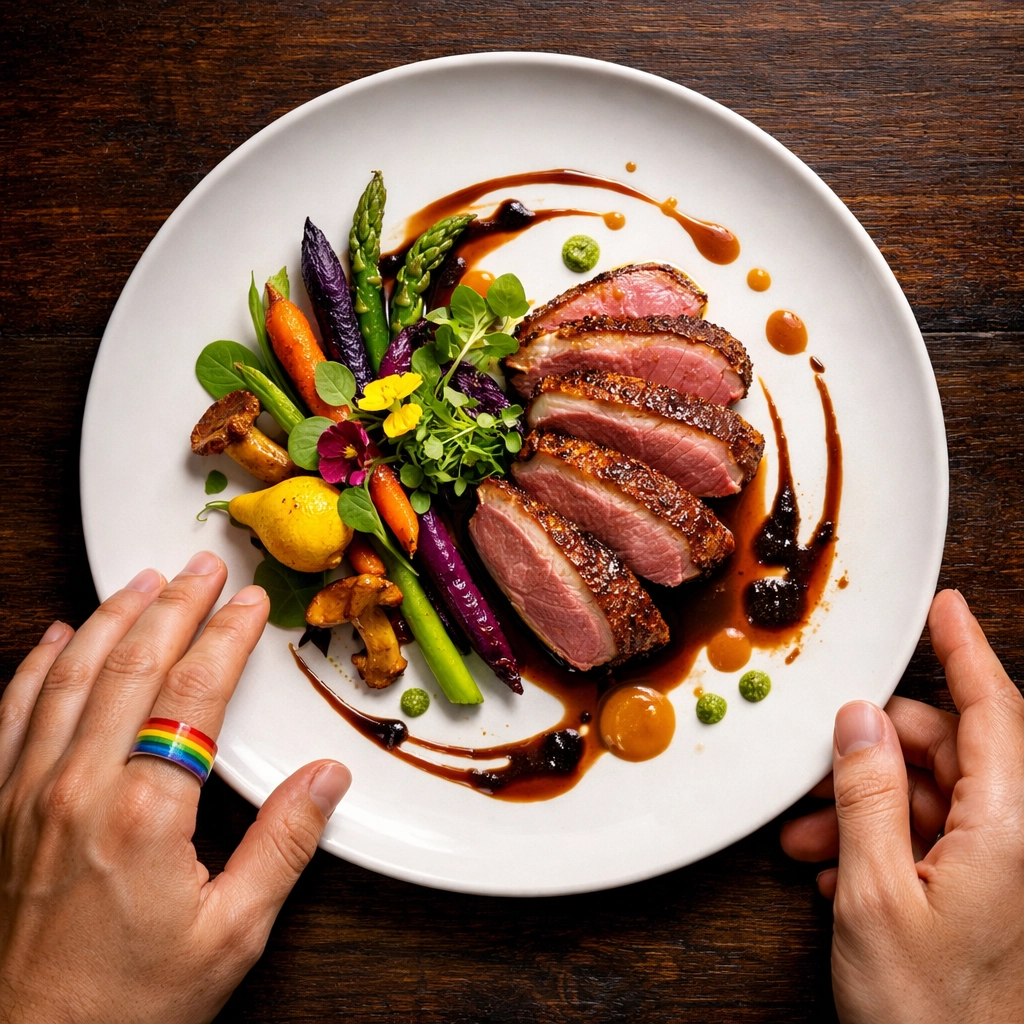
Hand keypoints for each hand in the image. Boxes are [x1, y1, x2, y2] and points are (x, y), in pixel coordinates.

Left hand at [0, 553, 351, 1023]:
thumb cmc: (128, 1003)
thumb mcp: (230, 934)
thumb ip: (282, 846)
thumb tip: (326, 779)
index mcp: (144, 812)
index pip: (192, 692)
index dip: (224, 636)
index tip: (247, 603)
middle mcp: (78, 788)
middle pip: (130, 666)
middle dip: (171, 606)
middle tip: (199, 566)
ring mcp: (27, 794)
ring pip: (69, 676)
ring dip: (109, 618)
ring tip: (140, 580)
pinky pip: (11, 713)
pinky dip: (35, 664)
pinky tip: (56, 636)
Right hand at [781, 590, 1023, 1022]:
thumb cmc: (929, 1015)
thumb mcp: (874, 895)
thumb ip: (867, 796)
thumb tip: (858, 721)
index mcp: (1010, 832)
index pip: (994, 713)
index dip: (967, 651)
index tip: (944, 608)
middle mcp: (1018, 840)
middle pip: (950, 750)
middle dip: (878, 752)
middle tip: (819, 771)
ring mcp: (1004, 867)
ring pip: (934, 793)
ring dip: (869, 805)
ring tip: (815, 841)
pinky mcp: (987, 891)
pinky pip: (935, 834)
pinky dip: (884, 838)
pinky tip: (840, 870)